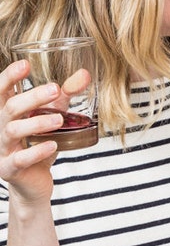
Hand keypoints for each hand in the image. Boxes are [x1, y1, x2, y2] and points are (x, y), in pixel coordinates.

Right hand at [0, 59, 63, 200]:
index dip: (9, 77)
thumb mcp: (52, 115)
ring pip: (13, 131)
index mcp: (7, 112)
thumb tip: (84, 74)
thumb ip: (64, 95)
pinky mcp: (9, 169)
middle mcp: (1, 128)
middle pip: (10, 107)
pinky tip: (53, 145)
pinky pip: (20, 159)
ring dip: (37, 123)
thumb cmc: (39, 142)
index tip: (25, 64)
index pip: (2, 91)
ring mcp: (3, 149)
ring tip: (59, 120)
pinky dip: (37, 151)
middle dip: (32, 97)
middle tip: (55, 89)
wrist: (33, 181)